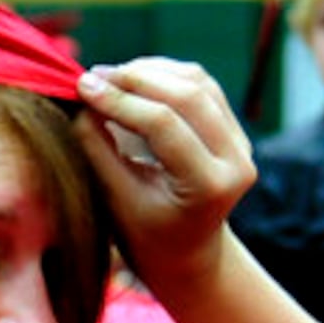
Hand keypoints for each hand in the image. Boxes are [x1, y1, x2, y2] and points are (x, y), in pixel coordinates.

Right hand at [74, 58, 254, 290]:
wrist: (186, 252)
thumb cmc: (143, 234)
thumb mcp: (115, 199)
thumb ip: (98, 148)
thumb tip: (85, 95)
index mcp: (210, 187)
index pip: (165, 125)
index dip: (120, 100)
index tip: (82, 87)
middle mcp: (237, 162)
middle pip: (188, 95)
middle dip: (136, 77)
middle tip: (92, 76)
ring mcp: (241, 143)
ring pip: (197, 81)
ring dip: (150, 70)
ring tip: (110, 77)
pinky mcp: (234, 129)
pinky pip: (202, 85)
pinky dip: (165, 74)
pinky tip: (133, 79)